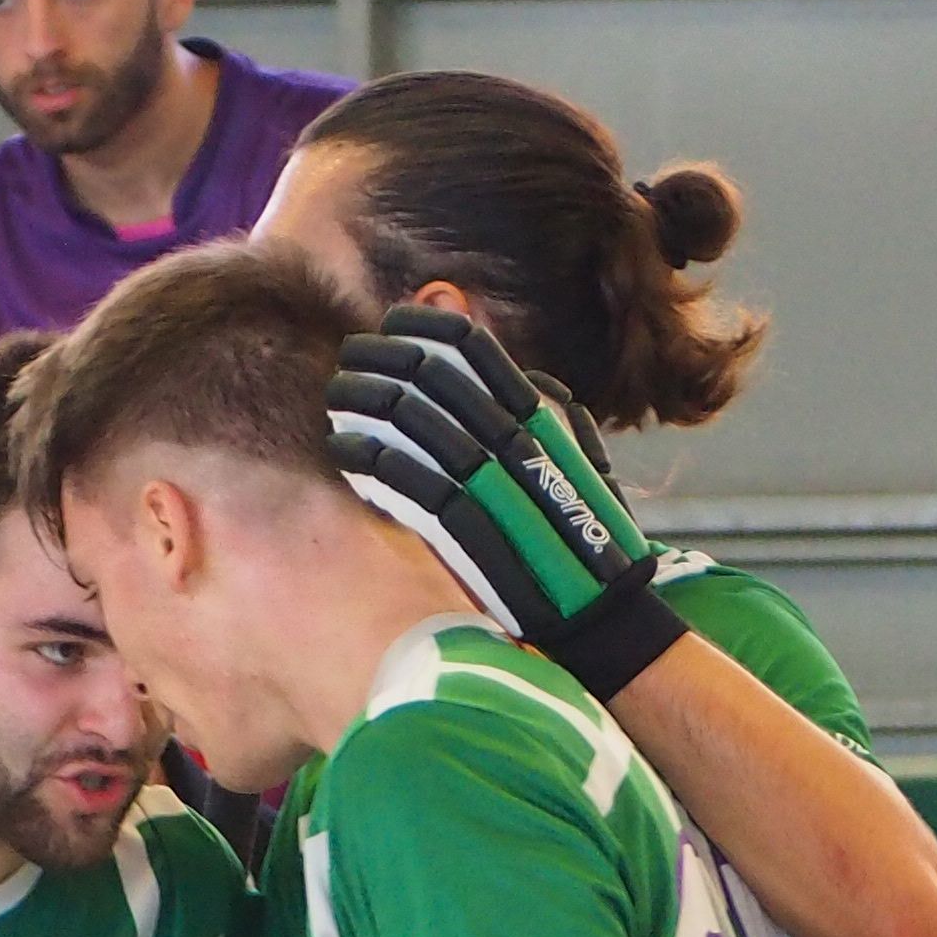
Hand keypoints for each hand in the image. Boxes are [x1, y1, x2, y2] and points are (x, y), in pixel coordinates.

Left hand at [326, 306, 687, 700]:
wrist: (599, 611)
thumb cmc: (588, 534)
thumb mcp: (582, 459)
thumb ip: (553, 411)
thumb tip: (528, 373)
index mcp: (543, 418)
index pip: (475, 347)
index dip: (424, 326)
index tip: (391, 325)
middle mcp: (518, 441)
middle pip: (432, 376)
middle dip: (381, 358)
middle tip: (350, 357)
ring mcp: (493, 485)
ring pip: (413, 422)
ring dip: (365, 402)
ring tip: (337, 397)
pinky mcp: (468, 531)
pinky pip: (407, 482)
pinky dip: (370, 460)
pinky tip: (345, 450)